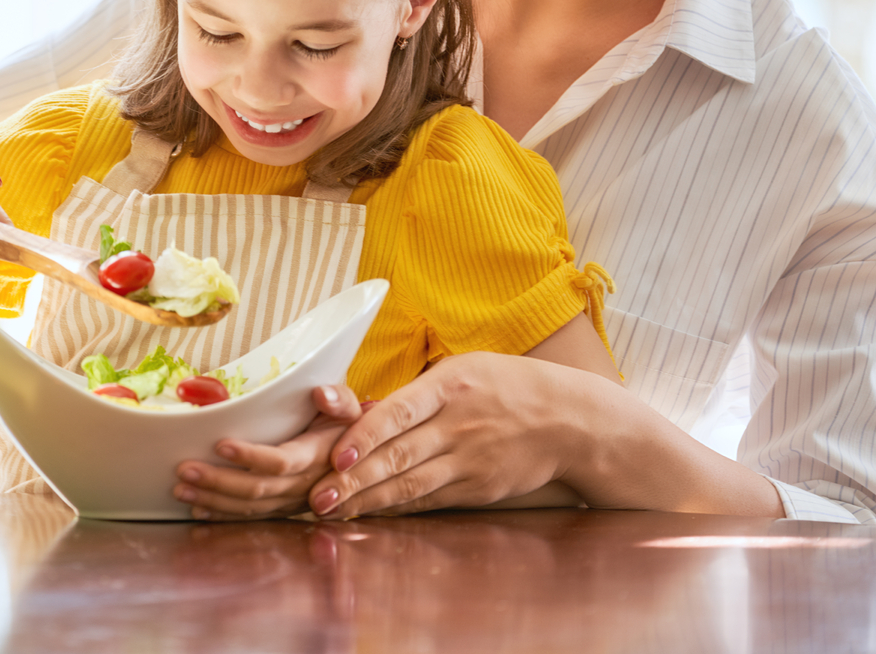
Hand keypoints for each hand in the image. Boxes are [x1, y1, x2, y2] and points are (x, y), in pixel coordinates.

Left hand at [173, 386, 365, 519]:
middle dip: (218, 481)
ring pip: (249, 507)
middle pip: (257, 489)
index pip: (281, 461)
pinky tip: (198, 510)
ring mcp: (292, 501)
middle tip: (183, 469)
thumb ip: (338, 399)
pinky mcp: (282, 510)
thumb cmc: (346, 425)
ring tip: (181, 488)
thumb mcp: (350, 408)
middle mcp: (304, 484)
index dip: (251, 456)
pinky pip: (250, 518)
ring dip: (213, 499)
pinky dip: (222, 515)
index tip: (220, 444)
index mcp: (317, 456)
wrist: (360, 460)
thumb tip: (321, 392)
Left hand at [308, 352, 587, 518]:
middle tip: (316, 496)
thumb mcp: (460, 370)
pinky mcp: (479, 489)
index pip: (400, 412)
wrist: (567, 419)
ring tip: (331, 510)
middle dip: (354, 480)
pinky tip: (369, 513)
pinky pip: (430, 500)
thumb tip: (359, 411)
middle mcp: (458, 426)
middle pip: (399, 456)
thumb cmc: (502, 385)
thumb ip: (414, 394)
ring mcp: (470, 462)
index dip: (366, 435)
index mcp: (450, 387)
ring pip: (410, 485)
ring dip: (368, 500)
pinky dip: (397, 508)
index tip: (336, 455)